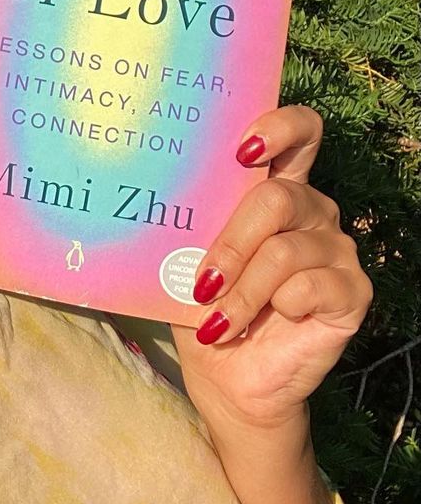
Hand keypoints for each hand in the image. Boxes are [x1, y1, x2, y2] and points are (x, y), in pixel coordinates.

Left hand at [172, 104, 373, 430]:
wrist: (227, 377)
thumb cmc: (204, 307)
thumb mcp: (186, 258)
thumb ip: (190, 224)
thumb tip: (152, 194)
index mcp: (275, 189)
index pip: (299, 132)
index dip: (279, 126)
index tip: (243, 148)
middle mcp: (312, 210)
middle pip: (278, 197)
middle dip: (231, 242)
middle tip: (202, 282)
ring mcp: (336, 249)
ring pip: (285, 251)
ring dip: (242, 290)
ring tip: (216, 319)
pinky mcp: (352, 292)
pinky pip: (310, 286)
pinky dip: (272, 307)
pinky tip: (260, 325)